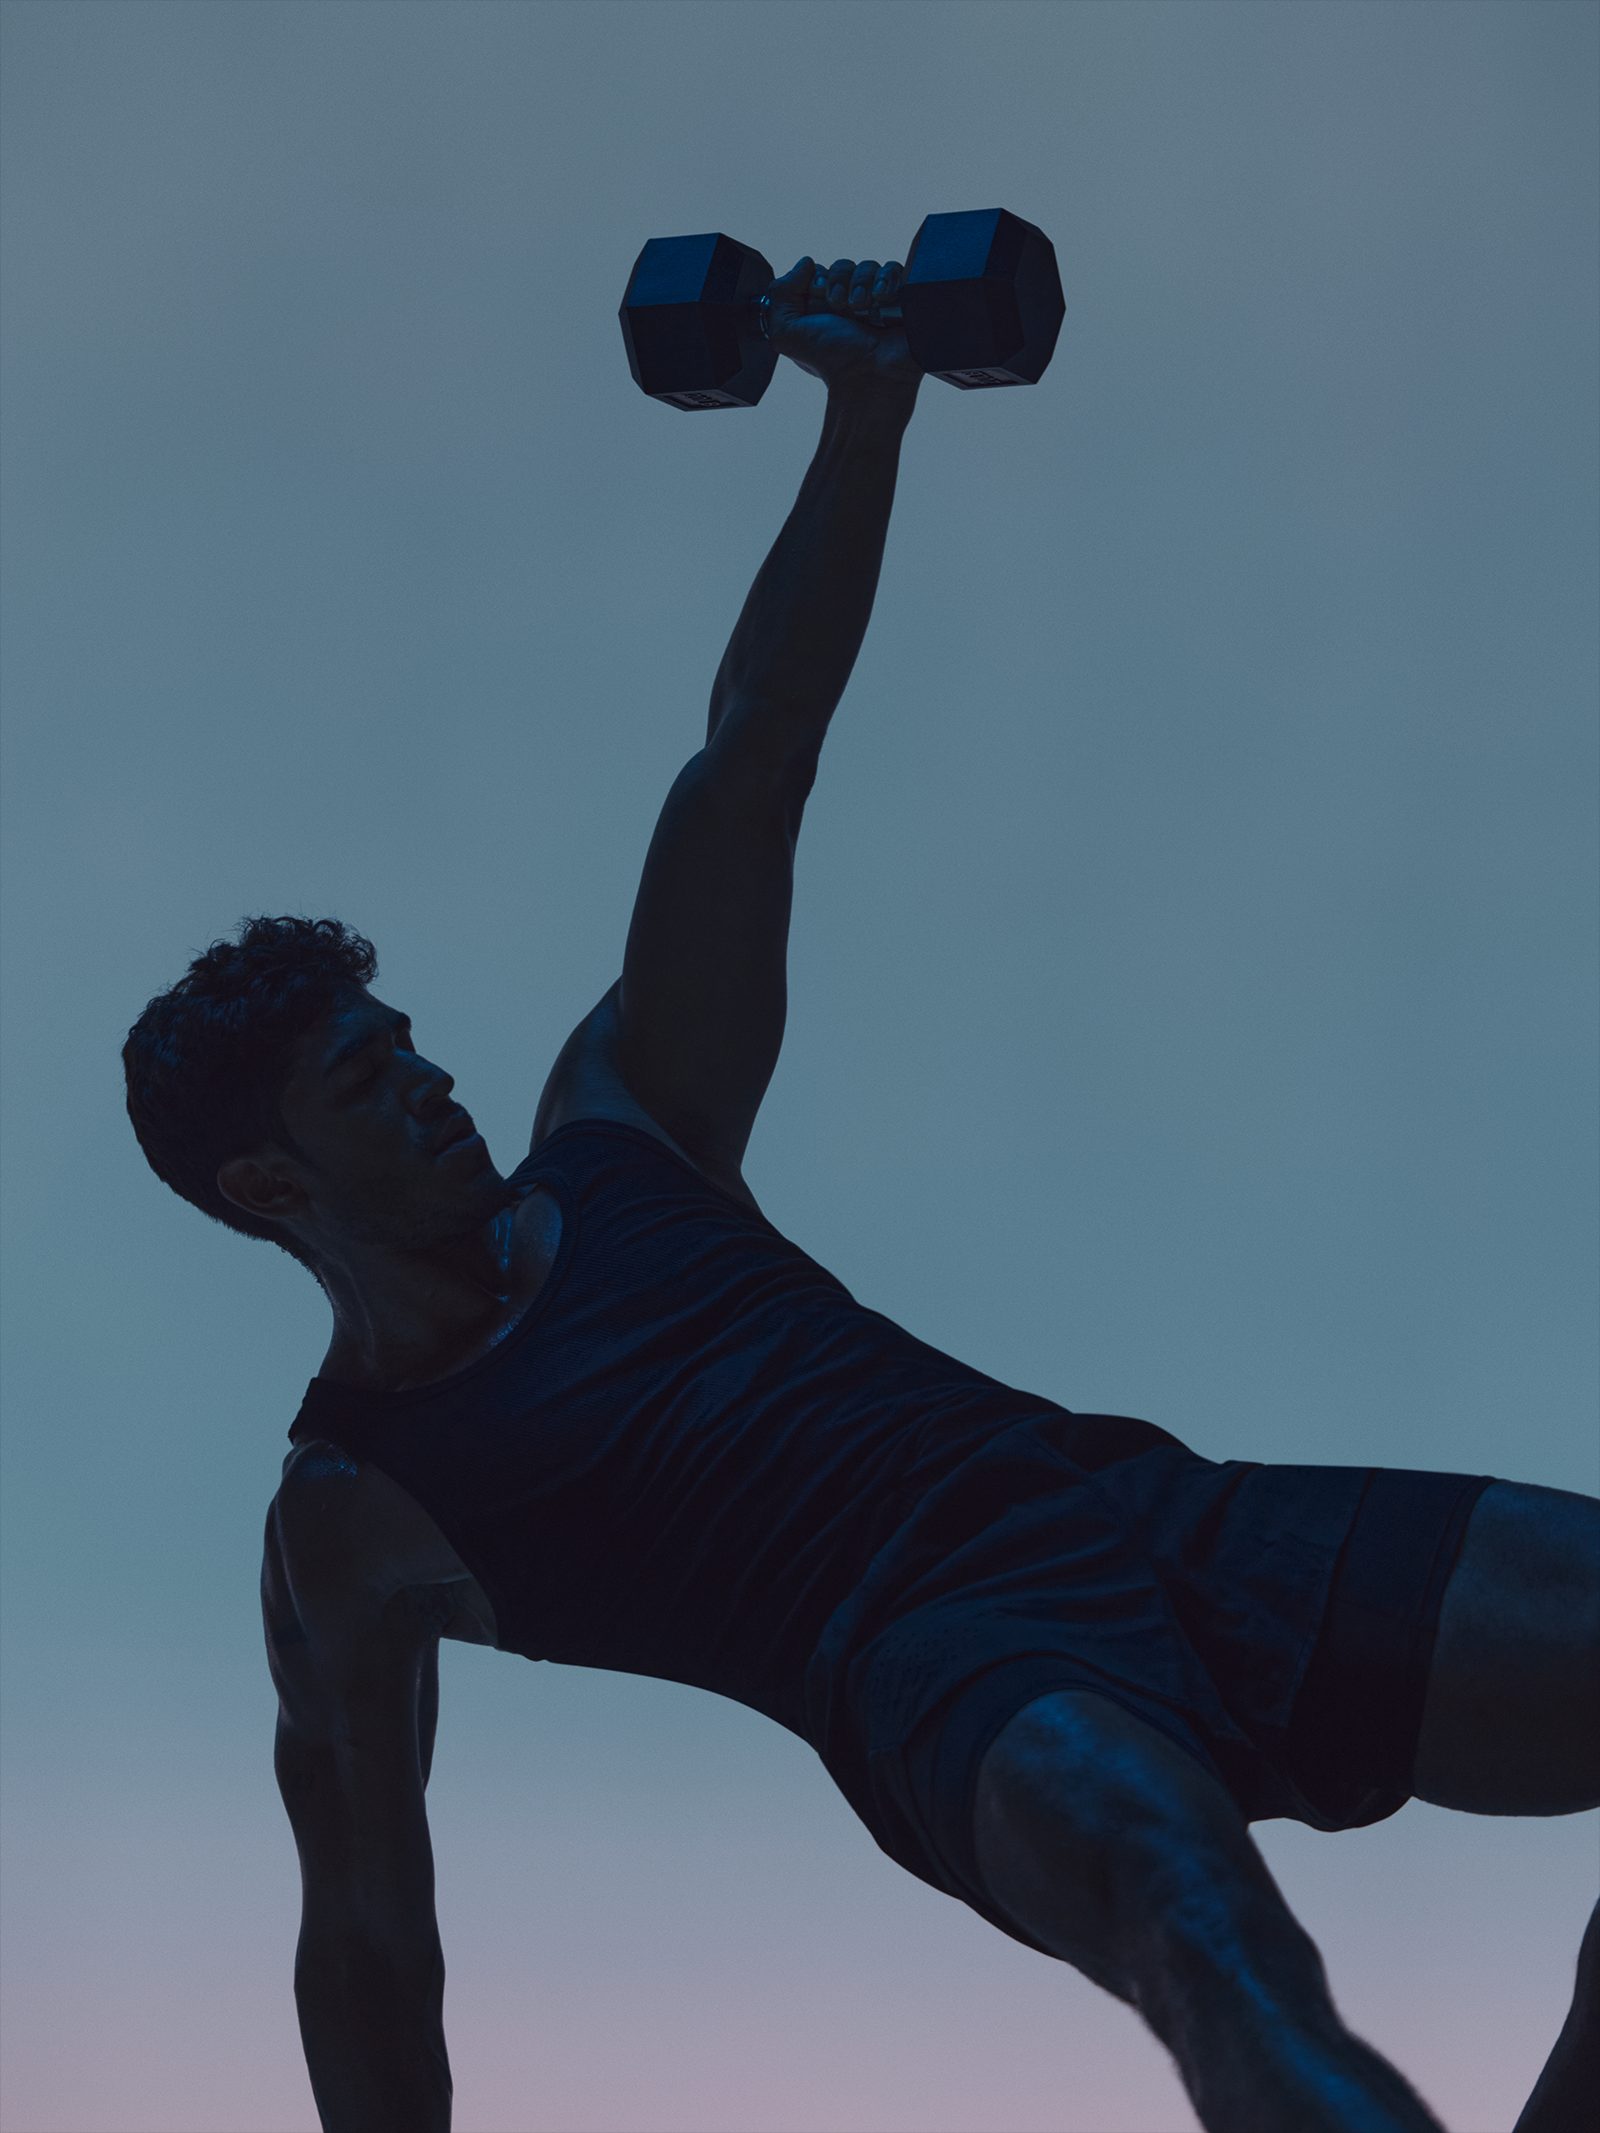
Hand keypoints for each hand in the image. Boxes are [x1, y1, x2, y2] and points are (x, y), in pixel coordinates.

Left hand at [763, 256, 922, 401]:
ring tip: (862, 307)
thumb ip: (779, 294)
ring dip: (861, 282)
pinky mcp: (902, 299)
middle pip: (842, 266)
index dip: (817, 281)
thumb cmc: (830, 360)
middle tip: (841, 307)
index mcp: (821, 311)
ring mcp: (876, 301)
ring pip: (867, 266)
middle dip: (838, 281)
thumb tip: (806, 263)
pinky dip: (886, 278)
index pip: (817, 273)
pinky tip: (881, 297)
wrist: (869, 376)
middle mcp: (848, 304)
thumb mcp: (786, 334)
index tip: (820, 299)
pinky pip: (894, 269)